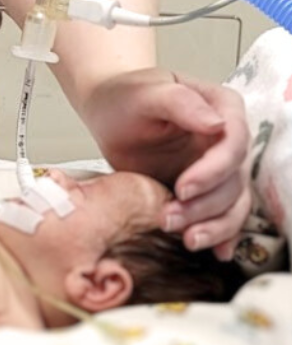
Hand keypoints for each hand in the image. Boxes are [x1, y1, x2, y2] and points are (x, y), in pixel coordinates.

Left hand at [83, 68, 250, 257]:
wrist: (108, 111)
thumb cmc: (125, 96)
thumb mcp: (146, 93)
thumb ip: (180, 102)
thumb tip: (218, 124)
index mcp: (223, 106)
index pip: (234, 143)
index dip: (213, 171)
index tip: (183, 188)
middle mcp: (228, 139)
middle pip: (234, 180)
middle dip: (205, 206)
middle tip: (169, 219)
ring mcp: (219, 166)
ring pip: (233, 204)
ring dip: (212, 226)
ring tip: (184, 238)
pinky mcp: (206, 189)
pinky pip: (223, 215)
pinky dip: (221, 235)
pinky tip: (214, 252)